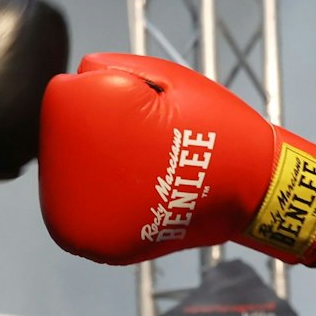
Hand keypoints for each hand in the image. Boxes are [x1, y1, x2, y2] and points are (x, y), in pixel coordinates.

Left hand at [39, 53, 315, 264]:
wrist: (252, 190)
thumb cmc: (214, 127)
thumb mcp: (163, 77)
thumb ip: (109, 69)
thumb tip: (75, 81)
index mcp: (75, 130)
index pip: (65, 97)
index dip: (111, 94)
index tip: (150, 110)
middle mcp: (62, 186)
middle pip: (67, 139)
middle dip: (103, 132)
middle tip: (153, 141)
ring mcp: (78, 224)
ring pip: (78, 174)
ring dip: (105, 166)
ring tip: (152, 166)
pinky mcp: (98, 246)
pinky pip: (94, 208)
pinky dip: (117, 196)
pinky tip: (147, 190)